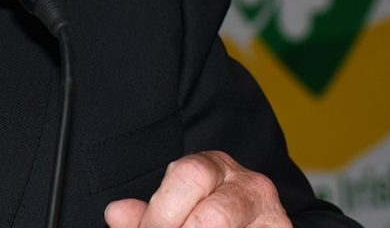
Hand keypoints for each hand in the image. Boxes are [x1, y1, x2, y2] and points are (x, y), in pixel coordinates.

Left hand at [104, 151, 290, 227]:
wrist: (249, 224)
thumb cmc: (203, 217)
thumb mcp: (174, 209)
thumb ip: (148, 214)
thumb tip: (115, 214)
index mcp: (215, 167)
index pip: (188, 176)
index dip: (162, 213)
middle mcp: (251, 186)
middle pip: (214, 214)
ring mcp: (273, 216)